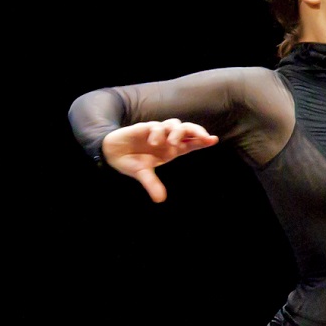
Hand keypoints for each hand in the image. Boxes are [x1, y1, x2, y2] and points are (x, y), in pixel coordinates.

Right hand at [101, 119, 218, 202]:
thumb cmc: (131, 162)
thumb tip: (160, 200)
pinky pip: (156, 126)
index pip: (191, 144)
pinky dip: (157, 133)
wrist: (112, 153)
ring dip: (177, 132)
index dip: (203, 141)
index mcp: (172, 150)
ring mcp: (158, 132)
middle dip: (198, 131)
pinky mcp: (146, 127)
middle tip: (205, 137)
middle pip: (188, 130)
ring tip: (172, 144)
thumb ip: (152, 184)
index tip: (213, 140)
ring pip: (175, 124)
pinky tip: (152, 142)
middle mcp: (167, 139)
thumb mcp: (143, 174)